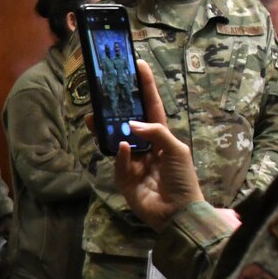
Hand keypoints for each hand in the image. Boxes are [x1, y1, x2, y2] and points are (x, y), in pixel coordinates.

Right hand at [104, 61, 204, 232]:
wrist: (178, 212)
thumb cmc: (183, 178)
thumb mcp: (176, 149)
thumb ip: (156, 132)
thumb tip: (130, 124)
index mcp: (162, 137)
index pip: (151, 107)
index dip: (145, 88)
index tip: (138, 66)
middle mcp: (146, 147)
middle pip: (127, 122)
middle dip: (115, 109)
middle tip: (102, 94)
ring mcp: (134, 163)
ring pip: (116, 141)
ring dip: (106, 130)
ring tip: (94, 118)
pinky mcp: (124, 179)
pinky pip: (119, 162)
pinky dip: (121, 155)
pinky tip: (124, 148)